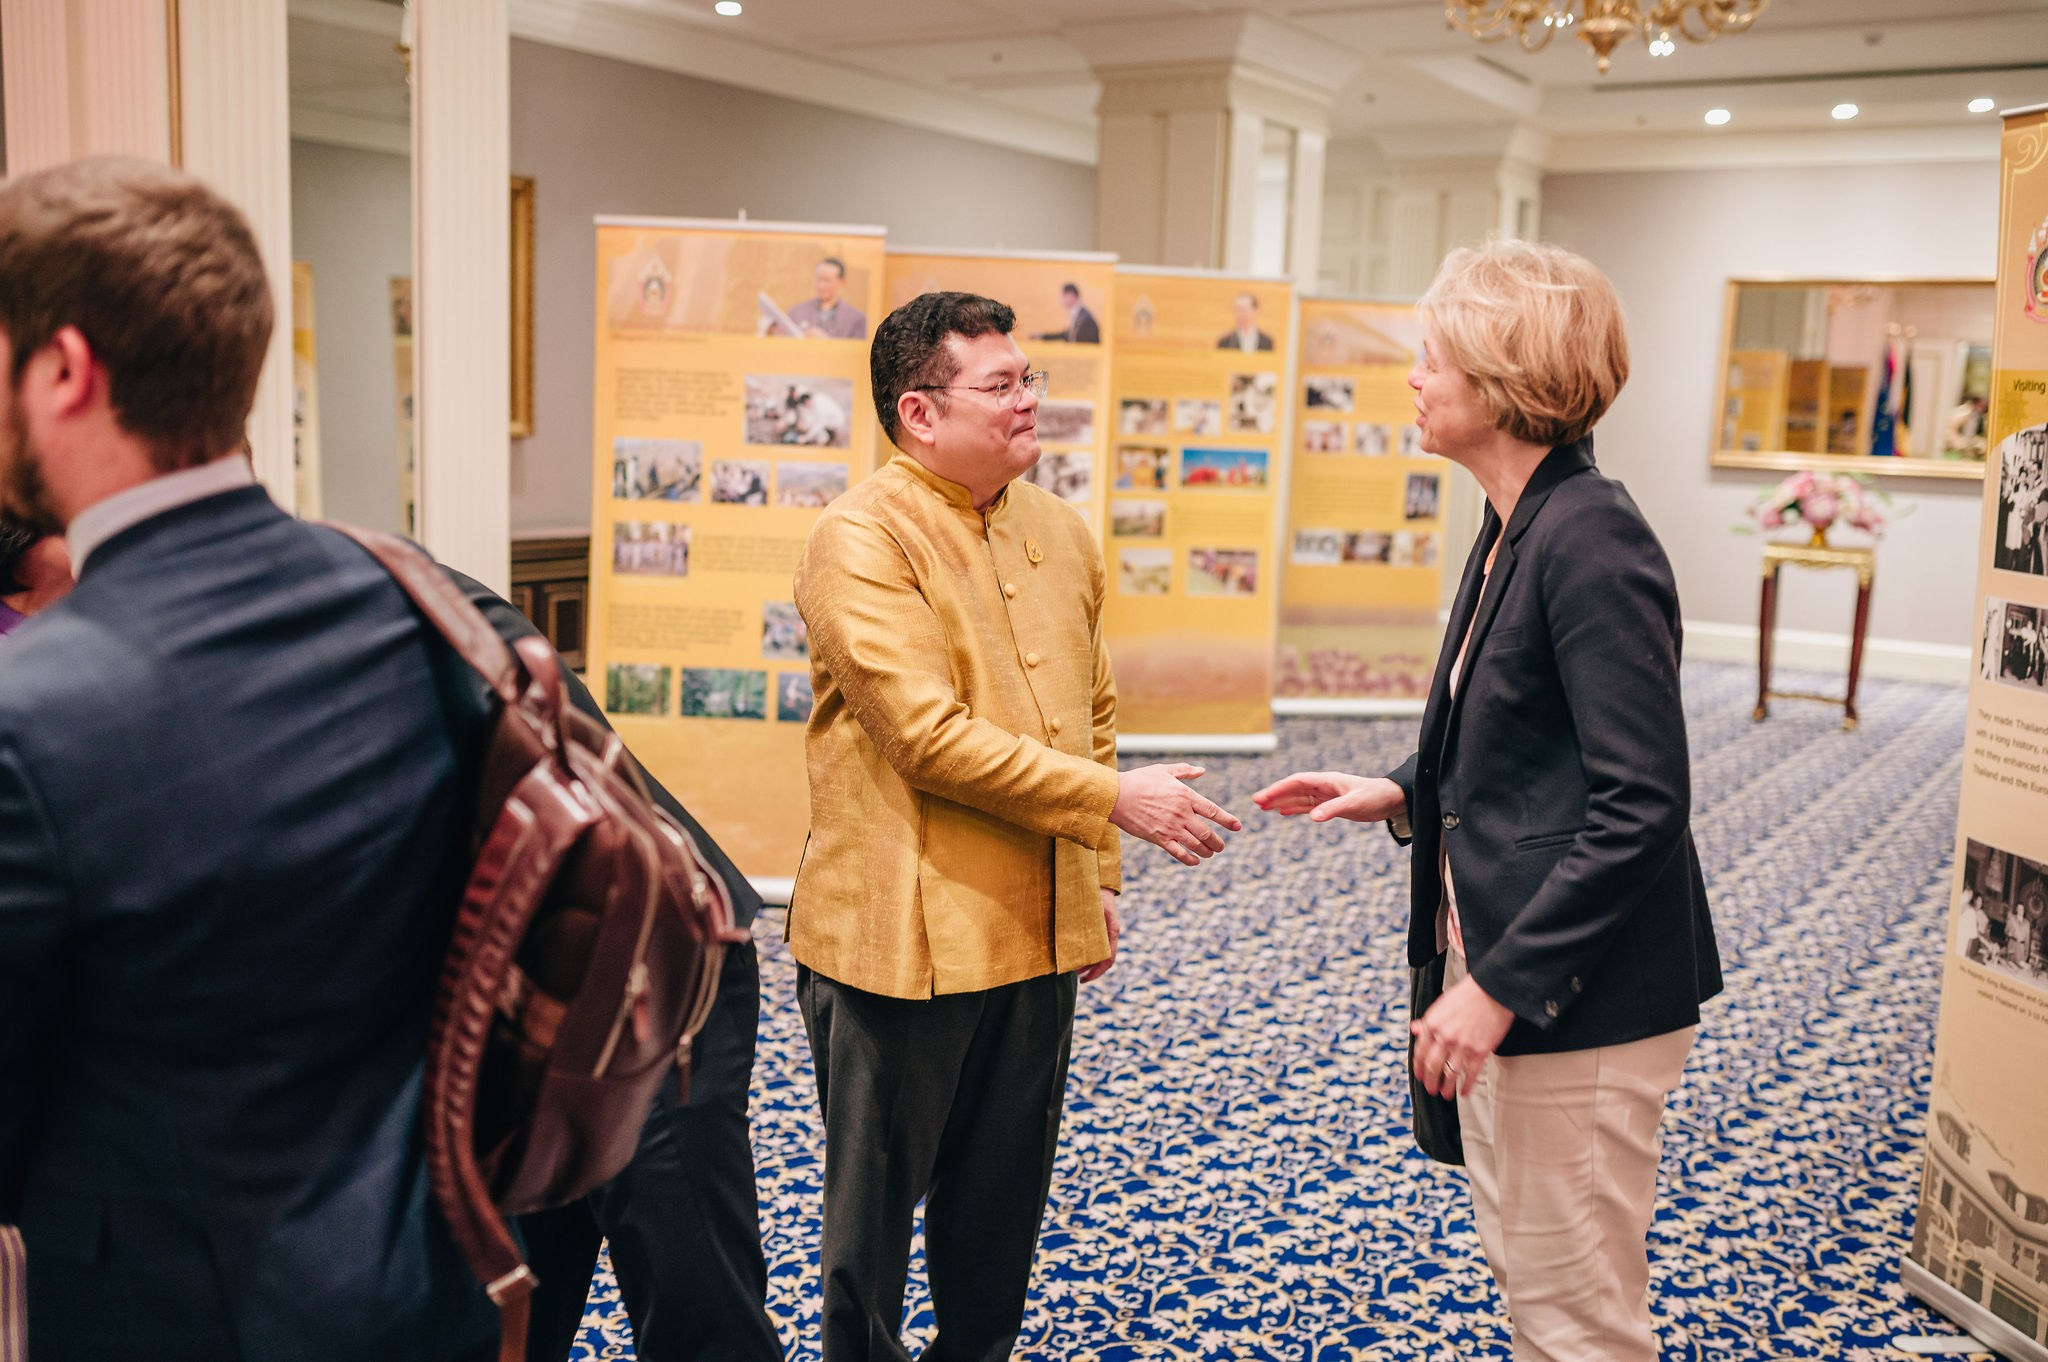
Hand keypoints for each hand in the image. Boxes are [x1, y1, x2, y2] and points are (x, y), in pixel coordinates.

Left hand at [1078, 890, 1119, 983]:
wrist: (1096, 876)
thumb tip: (1072, 946)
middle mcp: (1110, 933)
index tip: (1083, 979)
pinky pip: (1097, 944)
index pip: (1108, 959)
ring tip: (1073, 967)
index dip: (1096, 972)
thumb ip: (1081, 926)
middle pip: (1103, 959)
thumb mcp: (1088, 909)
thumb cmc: (1093, 891)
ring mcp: (1106, 929)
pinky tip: (1075, 952)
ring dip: (1088, 962)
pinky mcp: (1100, 926)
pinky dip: (1087, 951)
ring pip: (1100, 952)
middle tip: (1074, 975)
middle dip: (1090, 970)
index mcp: (1111, 930)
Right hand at [1109, 763, 1240, 865]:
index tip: (1238, 827)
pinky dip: (1190, 859)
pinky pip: (1179, 853)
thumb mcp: (1164, 770)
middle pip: (1207, 833)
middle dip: (1218, 842)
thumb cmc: (1140, 780)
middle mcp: (1181, 813)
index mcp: (1185, 795)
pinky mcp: (1159, 838)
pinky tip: (1195, 861)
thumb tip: (1202, 770)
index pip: (1213, 811)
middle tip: (1222, 846)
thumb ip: (1185, 771)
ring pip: (1196, 845)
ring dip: (1207, 851)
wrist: (1116, 796)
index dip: (1227, 820)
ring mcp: (1171, 828)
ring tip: (1211, 853)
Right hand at [1252, 772, 1405, 823]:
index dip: (1278, 788)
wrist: (1391, 800)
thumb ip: (1333, 810)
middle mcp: (1323, 786)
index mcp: (1326, 781)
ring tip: (1263, 808)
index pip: (1296, 782)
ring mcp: (1326, 795)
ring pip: (1298, 797)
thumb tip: (1313, 818)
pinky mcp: (1331, 804)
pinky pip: (1307, 805)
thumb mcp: (1354, 804)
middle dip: (1274, 794)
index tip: (1262, 797)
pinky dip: (1294, 808)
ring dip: (1281, 801)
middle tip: (1255, 803)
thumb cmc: (1375, 798)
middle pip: (1293, 788)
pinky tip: (1283, 813)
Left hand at [1410, 975, 1514, 1099]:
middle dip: (1430, 1081)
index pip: (1420, 1052)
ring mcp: (1462, 1046)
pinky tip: (1464, 1092)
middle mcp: (1444, 1037)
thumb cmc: (1467, 995)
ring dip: (1445, 1088)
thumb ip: (1428, 1020)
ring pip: (1450, 1074)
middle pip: (1432, 1066)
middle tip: (1430, 1089)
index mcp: (1432, 1024)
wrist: (1493, 990)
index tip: (1419, 1076)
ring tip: (1445, 1095)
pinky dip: (1466, 1086)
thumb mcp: (1442, 1004)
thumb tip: (1415, 1029)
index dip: (1418, 1067)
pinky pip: (1470, 1074)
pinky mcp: (1480, 1051)